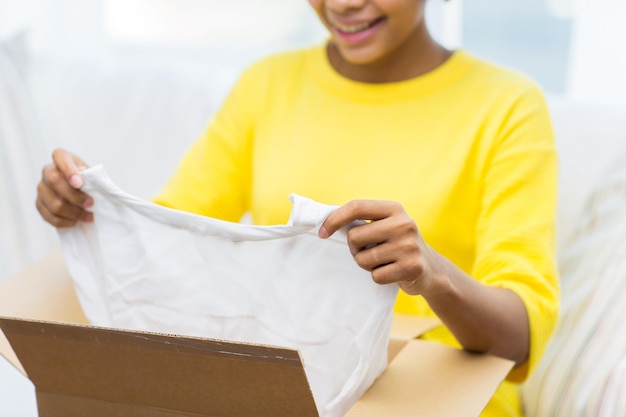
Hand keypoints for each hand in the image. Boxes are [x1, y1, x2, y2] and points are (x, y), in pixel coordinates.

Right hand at [36, 148, 92, 227]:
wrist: (81, 193)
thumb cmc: (88, 180)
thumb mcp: (92, 173)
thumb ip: (89, 174)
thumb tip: (83, 175)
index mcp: (62, 158)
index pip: (60, 156)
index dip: (68, 169)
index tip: (79, 183)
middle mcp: (47, 171)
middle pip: (54, 181)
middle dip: (75, 196)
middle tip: (90, 203)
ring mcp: (42, 188)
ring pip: (54, 203)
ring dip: (74, 213)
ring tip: (88, 216)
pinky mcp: (39, 204)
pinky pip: (50, 216)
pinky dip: (65, 221)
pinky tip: (75, 221)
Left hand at [319, 200, 436, 294]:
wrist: (430, 269)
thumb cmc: (396, 245)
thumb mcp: (385, 225)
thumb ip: (362, 221)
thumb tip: (324, 223)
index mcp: (394, 209)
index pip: (356, 207)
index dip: (334, 219)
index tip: (321, 233)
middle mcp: (404, 223)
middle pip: (354, 237)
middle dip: (355, 248)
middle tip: (370, 250)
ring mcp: (409, 246)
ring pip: (362, 259)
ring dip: (367, 264)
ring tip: (384, 261)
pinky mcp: (411, 267)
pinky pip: (375, 276)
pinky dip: (379, 277)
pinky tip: (392, 272)